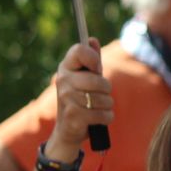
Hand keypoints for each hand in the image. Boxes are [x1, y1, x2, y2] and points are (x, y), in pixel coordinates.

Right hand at [47, 39, 113, 159]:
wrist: (68, 130)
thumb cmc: (81, 100)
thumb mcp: (85, 79)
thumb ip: (91, 61)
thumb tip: (92, 40)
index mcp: (65, 68)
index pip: (80, 50)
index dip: (93, 58)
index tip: (97, 69)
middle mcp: (63, 81)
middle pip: (99, 79)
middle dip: (106, 89)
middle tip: (101, 95)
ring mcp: (66, 98)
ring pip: (103, 98)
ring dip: (107, 105)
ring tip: (98, 108)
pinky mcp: (73, 116)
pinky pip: (103, 114)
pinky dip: (106, 118)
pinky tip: (99, 118)